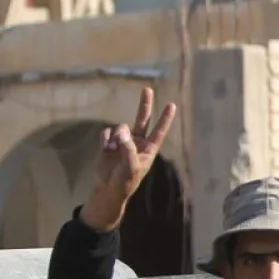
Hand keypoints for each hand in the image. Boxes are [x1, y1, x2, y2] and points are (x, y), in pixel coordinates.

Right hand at [82, 86, 176, 232]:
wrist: (107, 189)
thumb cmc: (125, 183)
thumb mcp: (131, 169)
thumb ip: (128, 150)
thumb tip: (122, 134)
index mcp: (148, 149)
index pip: (158, 131)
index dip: (165, 118)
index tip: (172, 105)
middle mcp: (137, 142)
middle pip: (142, 119)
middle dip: (144, 105)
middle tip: (148, 89)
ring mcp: (122, 141)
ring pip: (120, 128)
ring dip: (116, 138)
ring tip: (114, 152)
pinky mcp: (108, 143)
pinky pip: (106, 133)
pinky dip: (105, 141)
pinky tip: (106, 150)